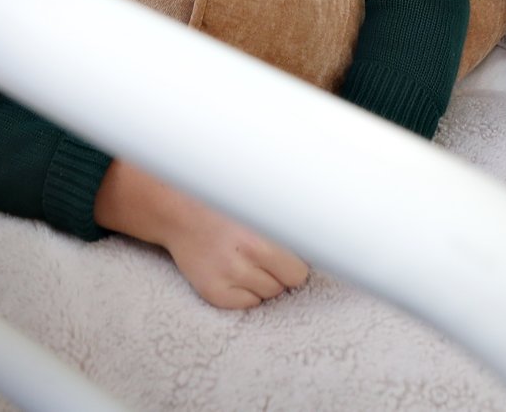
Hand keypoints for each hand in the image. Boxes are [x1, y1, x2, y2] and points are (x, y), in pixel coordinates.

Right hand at [94, 160, 309, 309]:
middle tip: (268, 254)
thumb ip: (289, 216)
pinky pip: (248, 304)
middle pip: (290, 281)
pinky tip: (234, 271)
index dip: (300, 258)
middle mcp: (245, 255)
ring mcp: (227, 276)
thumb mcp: (259, 202)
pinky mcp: (213, 292)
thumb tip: (328, 228)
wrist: (178, 213)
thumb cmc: (225, 205)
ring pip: (270, 294)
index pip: (302, 266)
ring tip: (247, 259)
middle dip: (283, 270)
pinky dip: (246, 292)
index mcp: (262, 231)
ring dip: (264, 280)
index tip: (297, 254)